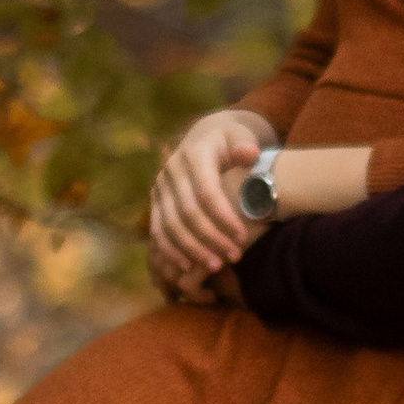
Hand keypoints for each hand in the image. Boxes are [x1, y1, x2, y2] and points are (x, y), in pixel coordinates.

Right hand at [149, 108, 264, 289]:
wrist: (204, 138)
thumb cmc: (231, 141)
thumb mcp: (240, 136)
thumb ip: (245, 145)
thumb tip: (249, 153)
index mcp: (194, 154)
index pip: (207, 192)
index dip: (224, 217)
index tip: (243, 237)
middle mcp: (172, 170)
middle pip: (188, 213)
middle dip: (212, 238)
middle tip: (235, 256)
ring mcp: (160, 187)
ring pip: (170, 226)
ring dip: (193, 249)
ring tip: (217, 266)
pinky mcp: (155, 201)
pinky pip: (158, 231)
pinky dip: (171, 251)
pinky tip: (189, 267)